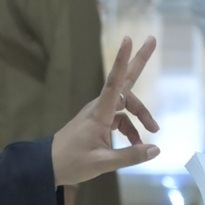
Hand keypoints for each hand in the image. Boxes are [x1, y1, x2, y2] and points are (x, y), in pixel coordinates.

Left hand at [51, 36, 160, 186]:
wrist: (48, 165)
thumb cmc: (72, 163)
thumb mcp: (103, 163)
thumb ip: (130, 156)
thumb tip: (156, 150)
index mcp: (99, 113)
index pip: (113, 82)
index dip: (122, 61)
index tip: (128, 39)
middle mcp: (100, 107)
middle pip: (123, 81)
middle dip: (138, 61)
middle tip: (153, 39)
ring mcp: (99, 113)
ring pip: (126, 105)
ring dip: (140, 115)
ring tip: (154, 130)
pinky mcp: (98, 121)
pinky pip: (120, 118)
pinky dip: (130, 129)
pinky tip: (137, 144)